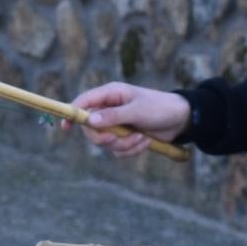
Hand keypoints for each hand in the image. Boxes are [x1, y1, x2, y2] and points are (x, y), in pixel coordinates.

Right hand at [69, 81, 189, 157]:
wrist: (181, 119)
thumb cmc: (160, 107)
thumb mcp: (137, 111)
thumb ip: (114, 116)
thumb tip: (90, 121)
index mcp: (110, 94)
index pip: (83, 102)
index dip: (72, 114)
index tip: (65, 128)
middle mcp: (110, 109)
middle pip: (91, 128)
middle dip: (104, 137)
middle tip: (115, 138)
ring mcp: (117, 124)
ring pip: (105, 143)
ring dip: (123, 145)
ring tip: (141, 137)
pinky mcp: (125, 137)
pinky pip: (118, 150)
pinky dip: (131, 149)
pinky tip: (145, 141)